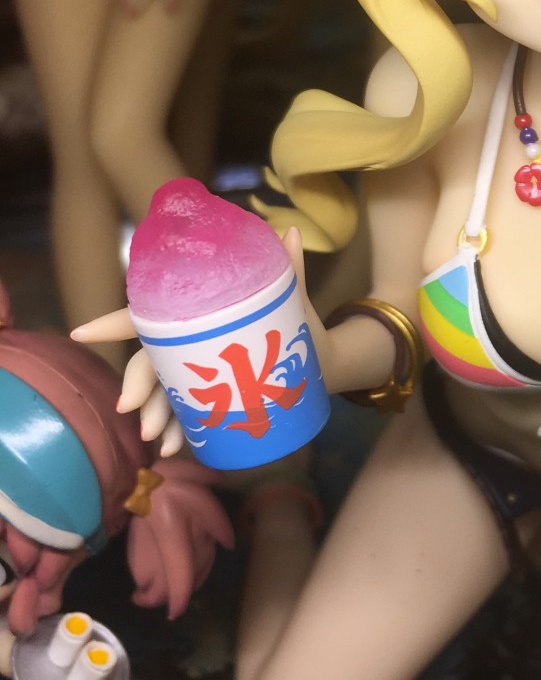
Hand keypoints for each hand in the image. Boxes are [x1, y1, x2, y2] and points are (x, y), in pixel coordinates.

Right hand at [71, 230, 323, 456]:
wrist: (317, 356)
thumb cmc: (294, 316)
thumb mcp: (291, 294)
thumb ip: (287, 266)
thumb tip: (289, 230)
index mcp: (196, 308)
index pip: (148, 311)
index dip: (113, 321)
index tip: (84, 332)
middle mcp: (188, 336)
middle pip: (151, 357)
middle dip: (139, 384)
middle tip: (134, 409)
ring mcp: (195, 365)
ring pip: (164, 390)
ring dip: (157, 414)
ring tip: (160, 440)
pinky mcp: (208, 390)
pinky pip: (184, 410)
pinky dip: (178, 429)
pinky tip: (174, 448)